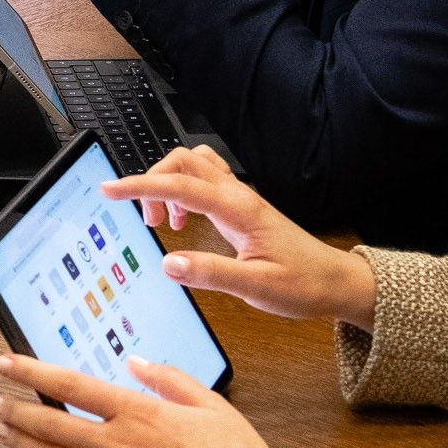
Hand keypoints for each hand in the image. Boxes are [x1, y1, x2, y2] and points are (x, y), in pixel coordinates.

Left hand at [0, 353, 270, 447]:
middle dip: (17, 410)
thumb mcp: (209, 403)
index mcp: (139, 412)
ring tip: (3, 431)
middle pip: (53, 423)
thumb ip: (168, 378)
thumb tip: (136, 362)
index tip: (6, 363)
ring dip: (24, 444)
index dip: (32, 372)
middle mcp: (120, 445)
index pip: (72, 384)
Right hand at [115, 145, 376, 326]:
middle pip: (184, 161)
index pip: (180, 186)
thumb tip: (169, 263)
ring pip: (194, 167)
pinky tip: (183, 222)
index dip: (140, 186)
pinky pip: (204, 183)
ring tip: (163, 221)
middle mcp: (239, 197)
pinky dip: (183, 193)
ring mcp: (241, 200)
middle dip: (152, 181)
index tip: (111, 190)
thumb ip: (211, 274)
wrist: (337, 283)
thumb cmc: (305, 284)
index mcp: (239, 209)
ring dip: (168, 184)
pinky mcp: (242, 209)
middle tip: (144, 218)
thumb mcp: (257, 286)